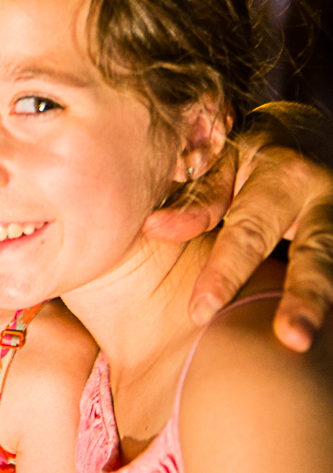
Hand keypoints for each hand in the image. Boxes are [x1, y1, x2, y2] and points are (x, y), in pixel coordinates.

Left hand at [148, 135, 332, 351]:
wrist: (305, 131)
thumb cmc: (246, 151)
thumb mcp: (221, 159)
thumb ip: (197, 197)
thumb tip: (155, 228)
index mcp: (283, 176)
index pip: (248, 233)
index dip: (224, 273)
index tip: (200, 313)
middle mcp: (323, 199)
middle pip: (315, 256)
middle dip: (303, 298)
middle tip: (291, 339)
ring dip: (321, 304)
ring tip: (305, 340)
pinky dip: (328, 301)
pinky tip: (322, 336)